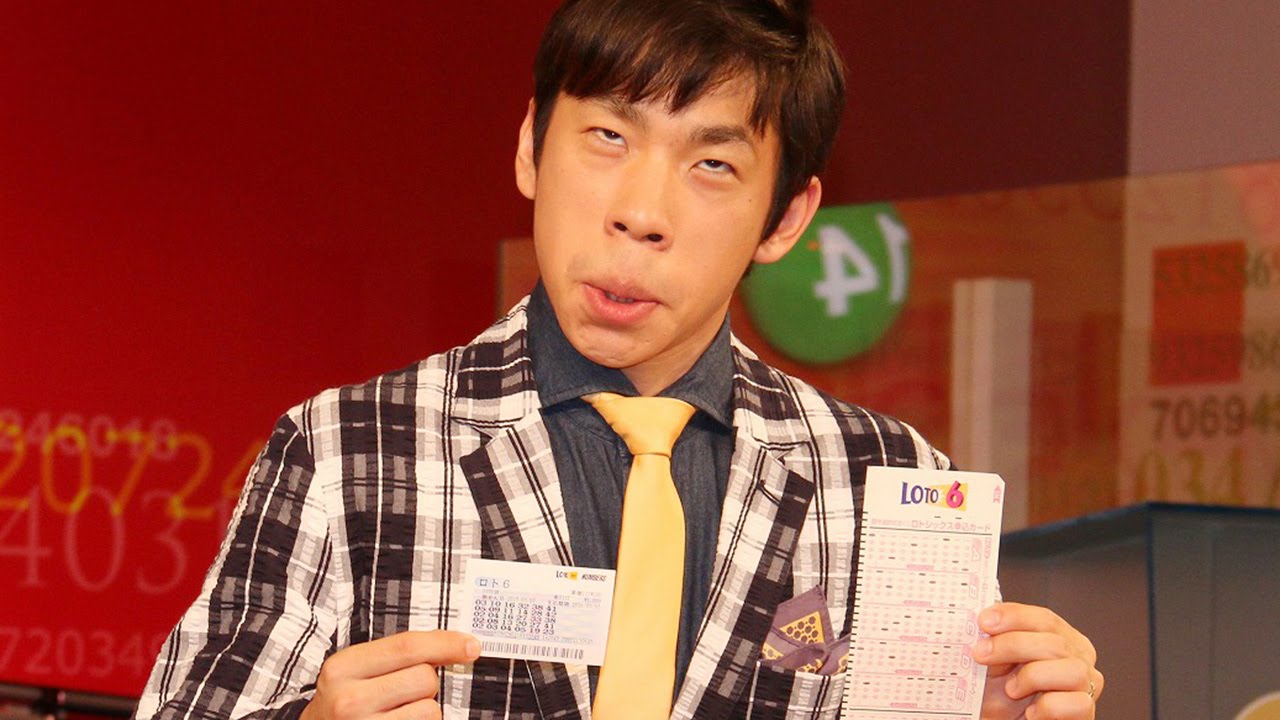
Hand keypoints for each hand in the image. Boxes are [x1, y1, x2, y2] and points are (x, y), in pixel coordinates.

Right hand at [300, 630, 480, 719]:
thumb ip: (395, 655)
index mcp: (343, 667)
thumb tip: (458, 646)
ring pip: (430, 710)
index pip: (408, 647)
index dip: (447, 643)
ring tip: (397, 713)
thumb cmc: (344, 701)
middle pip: (425, 678)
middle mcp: (349, 700)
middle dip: (426, 683)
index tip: (471, 646)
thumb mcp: (356, 670)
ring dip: (424, 710)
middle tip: (403, 692)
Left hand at [972, 602, 1102, 719]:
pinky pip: (1076, 704)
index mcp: (1061, 637)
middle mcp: (1079, 658)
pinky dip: (1048, 707)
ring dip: (1032, 677)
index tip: (984, 621)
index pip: (1045, 619)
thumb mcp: (995, 660)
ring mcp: (1086, 686)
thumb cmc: (1002, 694)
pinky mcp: (1086, 712)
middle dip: (1012, 645)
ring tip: (1011, 690)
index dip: (1014, 617)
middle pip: (1055, 642)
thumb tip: (984, 620)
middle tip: (981, 654)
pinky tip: (1031, 712)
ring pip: (1072, 671)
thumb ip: (996, 637)